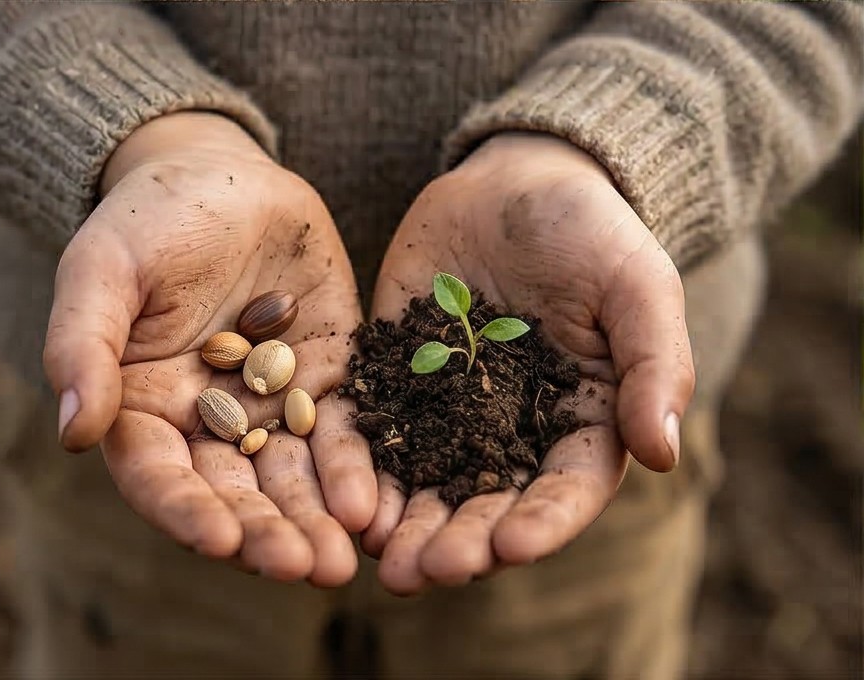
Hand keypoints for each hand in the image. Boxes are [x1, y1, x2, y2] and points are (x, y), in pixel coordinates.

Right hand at [42, 113, 374, 585]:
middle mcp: (208, 420)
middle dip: (268, 533)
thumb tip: (73, 431)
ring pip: (293, 475)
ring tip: (340, 561)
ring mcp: (271, 401)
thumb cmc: (145, 221)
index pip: (161, 475)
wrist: (219, 180)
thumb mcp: (102, 271)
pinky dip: (355, 468)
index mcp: (143, 407)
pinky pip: (343, 429)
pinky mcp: (326, 374)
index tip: (219, 542)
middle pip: (235, 490)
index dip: (186, 511)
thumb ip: (84, 345)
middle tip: (305, 569)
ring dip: (316, 519)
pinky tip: (372, 504)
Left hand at [363, 133, 694, 593]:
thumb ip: (654, 366)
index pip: (564, 489)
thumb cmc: (592, 232)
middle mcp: (511, 431)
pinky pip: (373, 426)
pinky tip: (340, 493)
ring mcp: (449, 407)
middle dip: (458, 540)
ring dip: (402, 522)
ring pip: (426, 479)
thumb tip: (662, 454)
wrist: (515, 182)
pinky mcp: (395, 375)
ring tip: (377, 555)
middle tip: (425, 572)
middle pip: (485, 500)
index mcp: (579, 422)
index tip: (511, 548)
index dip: (541, 524)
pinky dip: (359, 462)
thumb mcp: (638, 287)